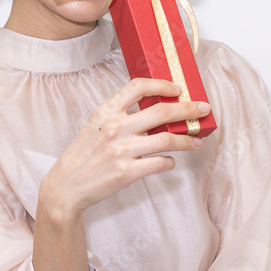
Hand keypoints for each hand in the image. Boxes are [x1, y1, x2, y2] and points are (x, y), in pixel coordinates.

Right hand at [39, 77, 209, 223]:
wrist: (67, 185)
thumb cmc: (84, 155)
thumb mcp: (95, 126)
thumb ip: (119, 116)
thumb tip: (155, 112)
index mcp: (106, 112)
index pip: (137, 87)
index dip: (162, 84)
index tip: (178, 89)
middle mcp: (114, 127)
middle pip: (161, 112)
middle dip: (188, 109)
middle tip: (203, 110)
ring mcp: (121, 150)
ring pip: (167, 139)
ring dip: (187, 140)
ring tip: (195, 142)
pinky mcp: (126, 172)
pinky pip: (160, 163)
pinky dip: (169, 162)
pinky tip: (169, 162)